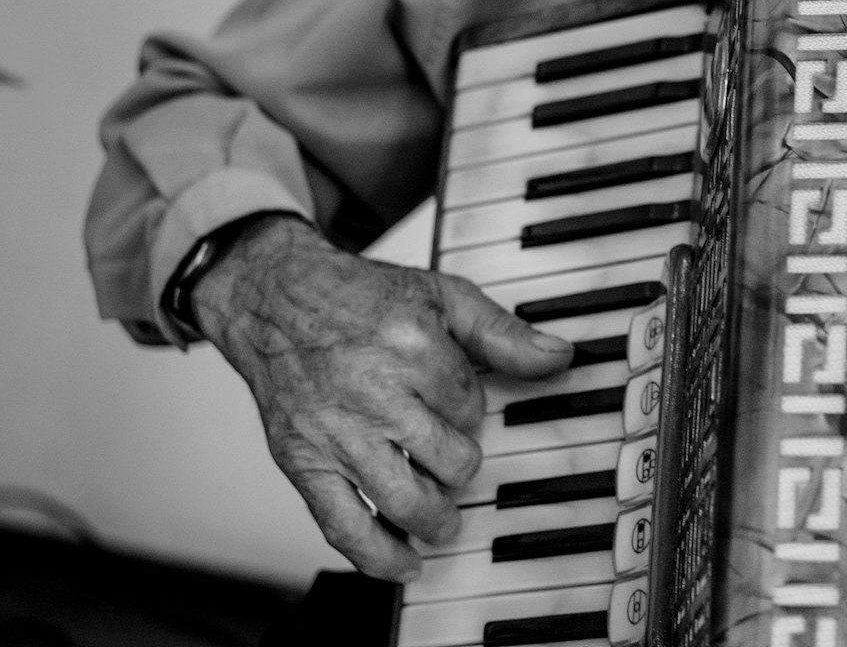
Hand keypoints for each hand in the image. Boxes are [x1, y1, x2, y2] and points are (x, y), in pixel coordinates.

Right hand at [192, 213, 574, 579]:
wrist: (274, 300)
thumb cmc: (356, 298)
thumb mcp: (441, 296)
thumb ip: (501, 333)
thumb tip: (557, 357)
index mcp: (414, 348)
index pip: (473, 408)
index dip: (473, 413)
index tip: (458, 407)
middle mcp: (375, 394)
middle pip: (451, 459)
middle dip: (461, 463)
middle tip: (452, 457)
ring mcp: (337, 434)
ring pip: (407, 500)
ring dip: (436, 517)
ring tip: (444, 517)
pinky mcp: (302, 463)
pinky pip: (343, 526)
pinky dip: (379, 557)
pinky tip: (406, 566)